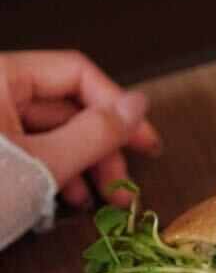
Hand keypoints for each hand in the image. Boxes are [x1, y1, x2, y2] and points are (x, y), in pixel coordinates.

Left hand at [0, 50, 161, 208]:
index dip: (117, 107)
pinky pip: (29, 146)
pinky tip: (68, 197)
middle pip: (65, 106)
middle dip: (101, 148)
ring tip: (101, 199)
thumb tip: (137, 105)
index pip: (76, 73)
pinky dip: (53, 170)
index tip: (144, 142)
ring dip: (83, 165)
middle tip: (125, 183)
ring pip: (50, 130)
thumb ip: (95, 133)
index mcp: (0, 76)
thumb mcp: (44, 164)